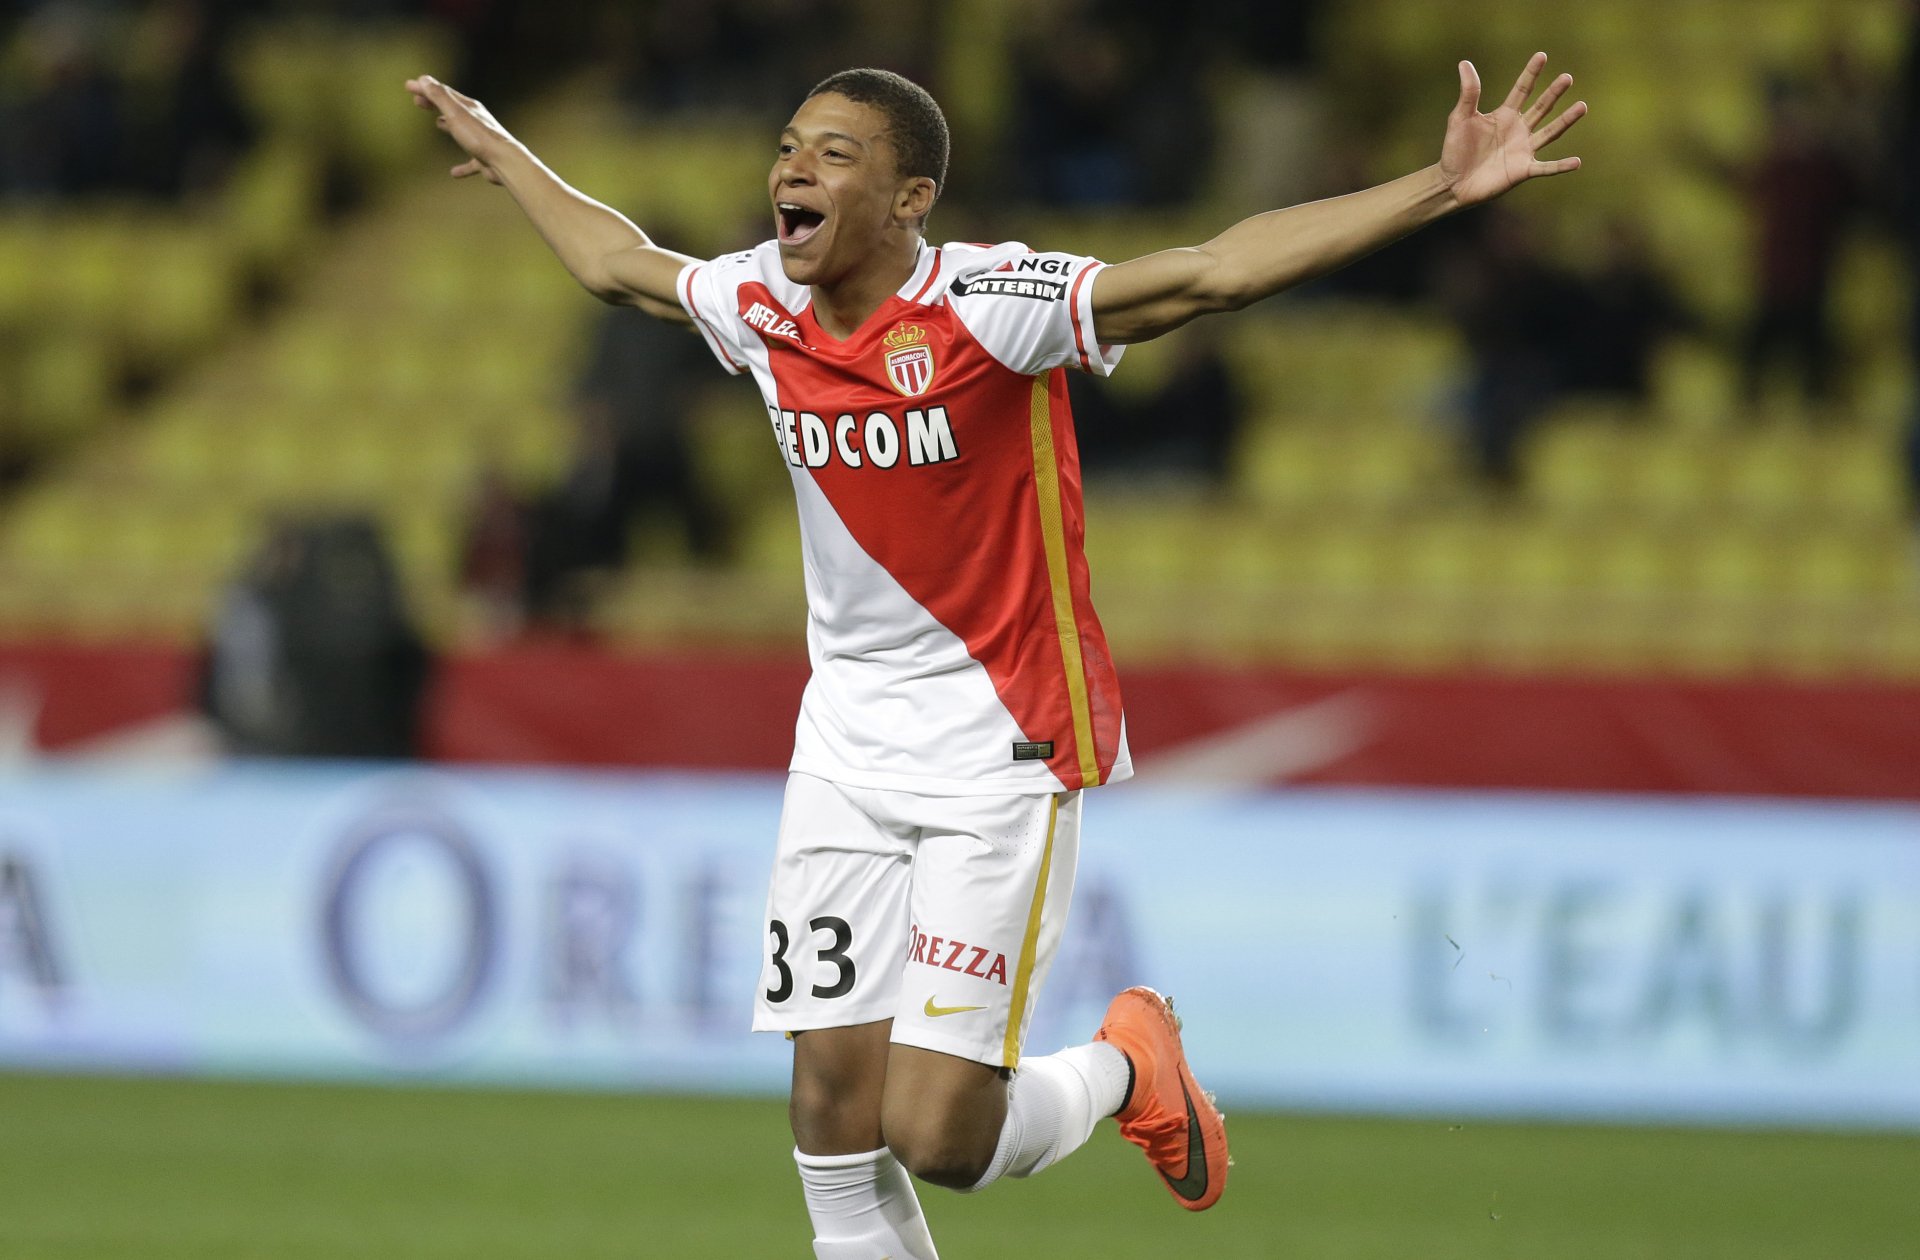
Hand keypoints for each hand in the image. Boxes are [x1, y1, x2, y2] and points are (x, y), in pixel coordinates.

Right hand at [405, 75, 513, 183]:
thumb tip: (424, 79)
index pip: (443, 93)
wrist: (504, 161)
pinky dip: (462, 166)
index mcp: (468, 107)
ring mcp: (480, 140)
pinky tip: (453, 173)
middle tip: (417, 101)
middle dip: (433, 102)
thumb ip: (439, 97)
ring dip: (448, 125)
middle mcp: (476, 121)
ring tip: (438, 124)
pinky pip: (470, 162)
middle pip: (451, 108)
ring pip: (461, 130)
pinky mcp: (484, 159)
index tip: (409, 86)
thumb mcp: (455, 113)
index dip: (425, 88)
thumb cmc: (479, 136)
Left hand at [1439, 53, 1585, 206]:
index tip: (1542, 56)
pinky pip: (1546, 168)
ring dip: (1565, 121)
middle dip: (1553, 93)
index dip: (1531, 73)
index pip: (1522, 90)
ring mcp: (1523, 150)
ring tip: (1582, 106)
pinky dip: (1561, 166)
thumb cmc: (1455, 150)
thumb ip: (1469, 93)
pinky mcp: (1523, 170)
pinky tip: (1577, 162)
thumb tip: (1465, 63)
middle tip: (1567, 77)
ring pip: (1550, 132)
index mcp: (1504, 115)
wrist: (1453, 183)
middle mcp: (1518, 130)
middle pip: (1541, 107)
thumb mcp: (1460, 118)